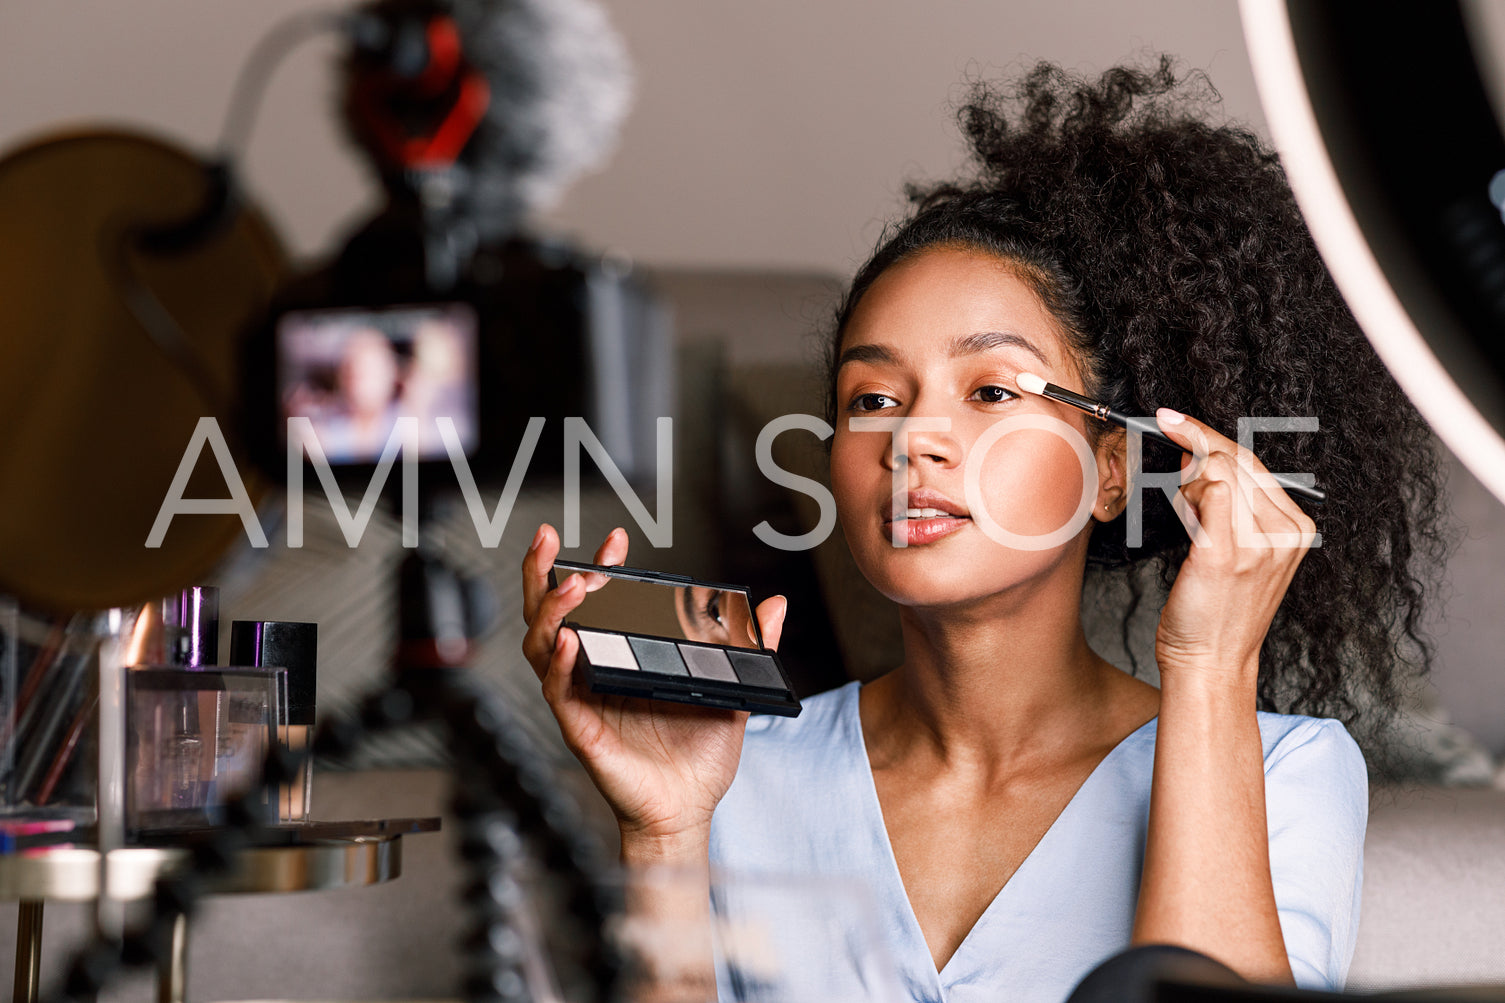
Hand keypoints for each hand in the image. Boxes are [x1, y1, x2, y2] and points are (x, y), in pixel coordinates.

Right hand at [520, 524, 787, 858]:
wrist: (689, 811)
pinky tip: (571, 643)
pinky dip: (561, 664)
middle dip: (542, 573)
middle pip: (550, 616)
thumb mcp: (730, 689)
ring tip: (572, 585)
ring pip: (544, 646)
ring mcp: (583, 700)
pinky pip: (559, 692)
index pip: (598, 605)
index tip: (614, 542)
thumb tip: (773, 607)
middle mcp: (594, 674)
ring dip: (552, 611)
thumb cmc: (699, 758)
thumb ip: (749, 647)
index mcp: (621, 659)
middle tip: (547, 539)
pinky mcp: (582, 729)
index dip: (599, 570)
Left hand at [1151, 409, 1317, 690]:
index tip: (1174, 419)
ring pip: (1219, 470)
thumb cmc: (1215, 608)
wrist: (1210, 661)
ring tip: (1187, 516)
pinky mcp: (1227, 553)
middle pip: (1235, 459)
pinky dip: (1186, 497)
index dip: (1209, 437)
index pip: (1253, 463)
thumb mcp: (1238, 551)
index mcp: (1295, 529)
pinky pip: (1206, 492)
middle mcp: (1287, 532)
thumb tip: (1201, 456)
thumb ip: (1232, 506)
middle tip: (1165, 436)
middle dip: (1194, 449)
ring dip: (1188, 483)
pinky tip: (1185, 518)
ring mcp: (1261, 543)